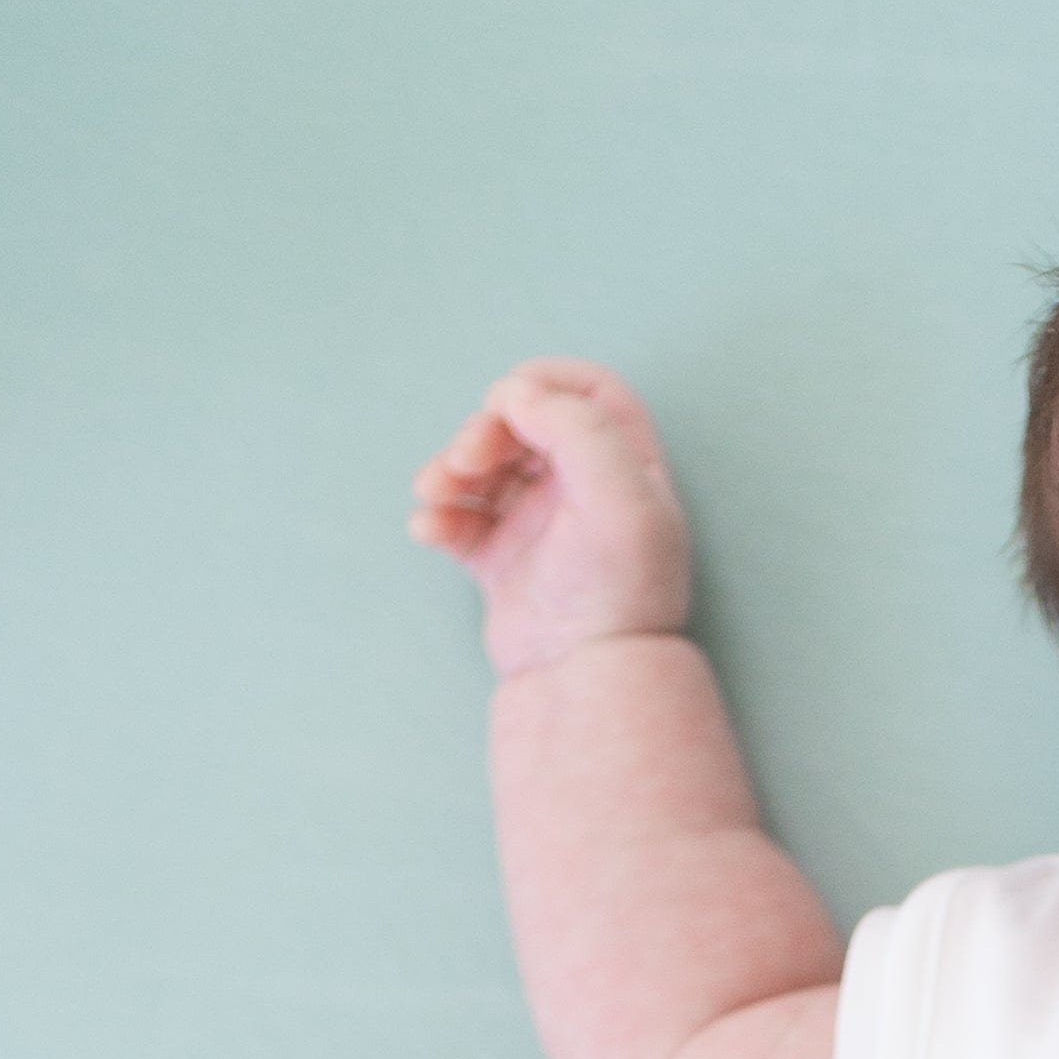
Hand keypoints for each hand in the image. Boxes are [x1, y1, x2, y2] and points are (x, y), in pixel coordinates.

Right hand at [407, 358, 691, 677]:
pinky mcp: (503, 559)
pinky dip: (437, 516)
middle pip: (525, 422)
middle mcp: (586, 490)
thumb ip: (579, 432)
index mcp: (628, 469)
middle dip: (484, 429)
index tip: (511, 399)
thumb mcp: (620, 503)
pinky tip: (429, 530)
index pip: (592, 392)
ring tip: (434, 493)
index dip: (548, 380)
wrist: (586, 678)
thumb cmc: (617, 595)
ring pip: (484, 466)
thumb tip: (516, 393)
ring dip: (448, 468)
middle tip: (469, 460)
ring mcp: (541, 524)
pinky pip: (459, 519)